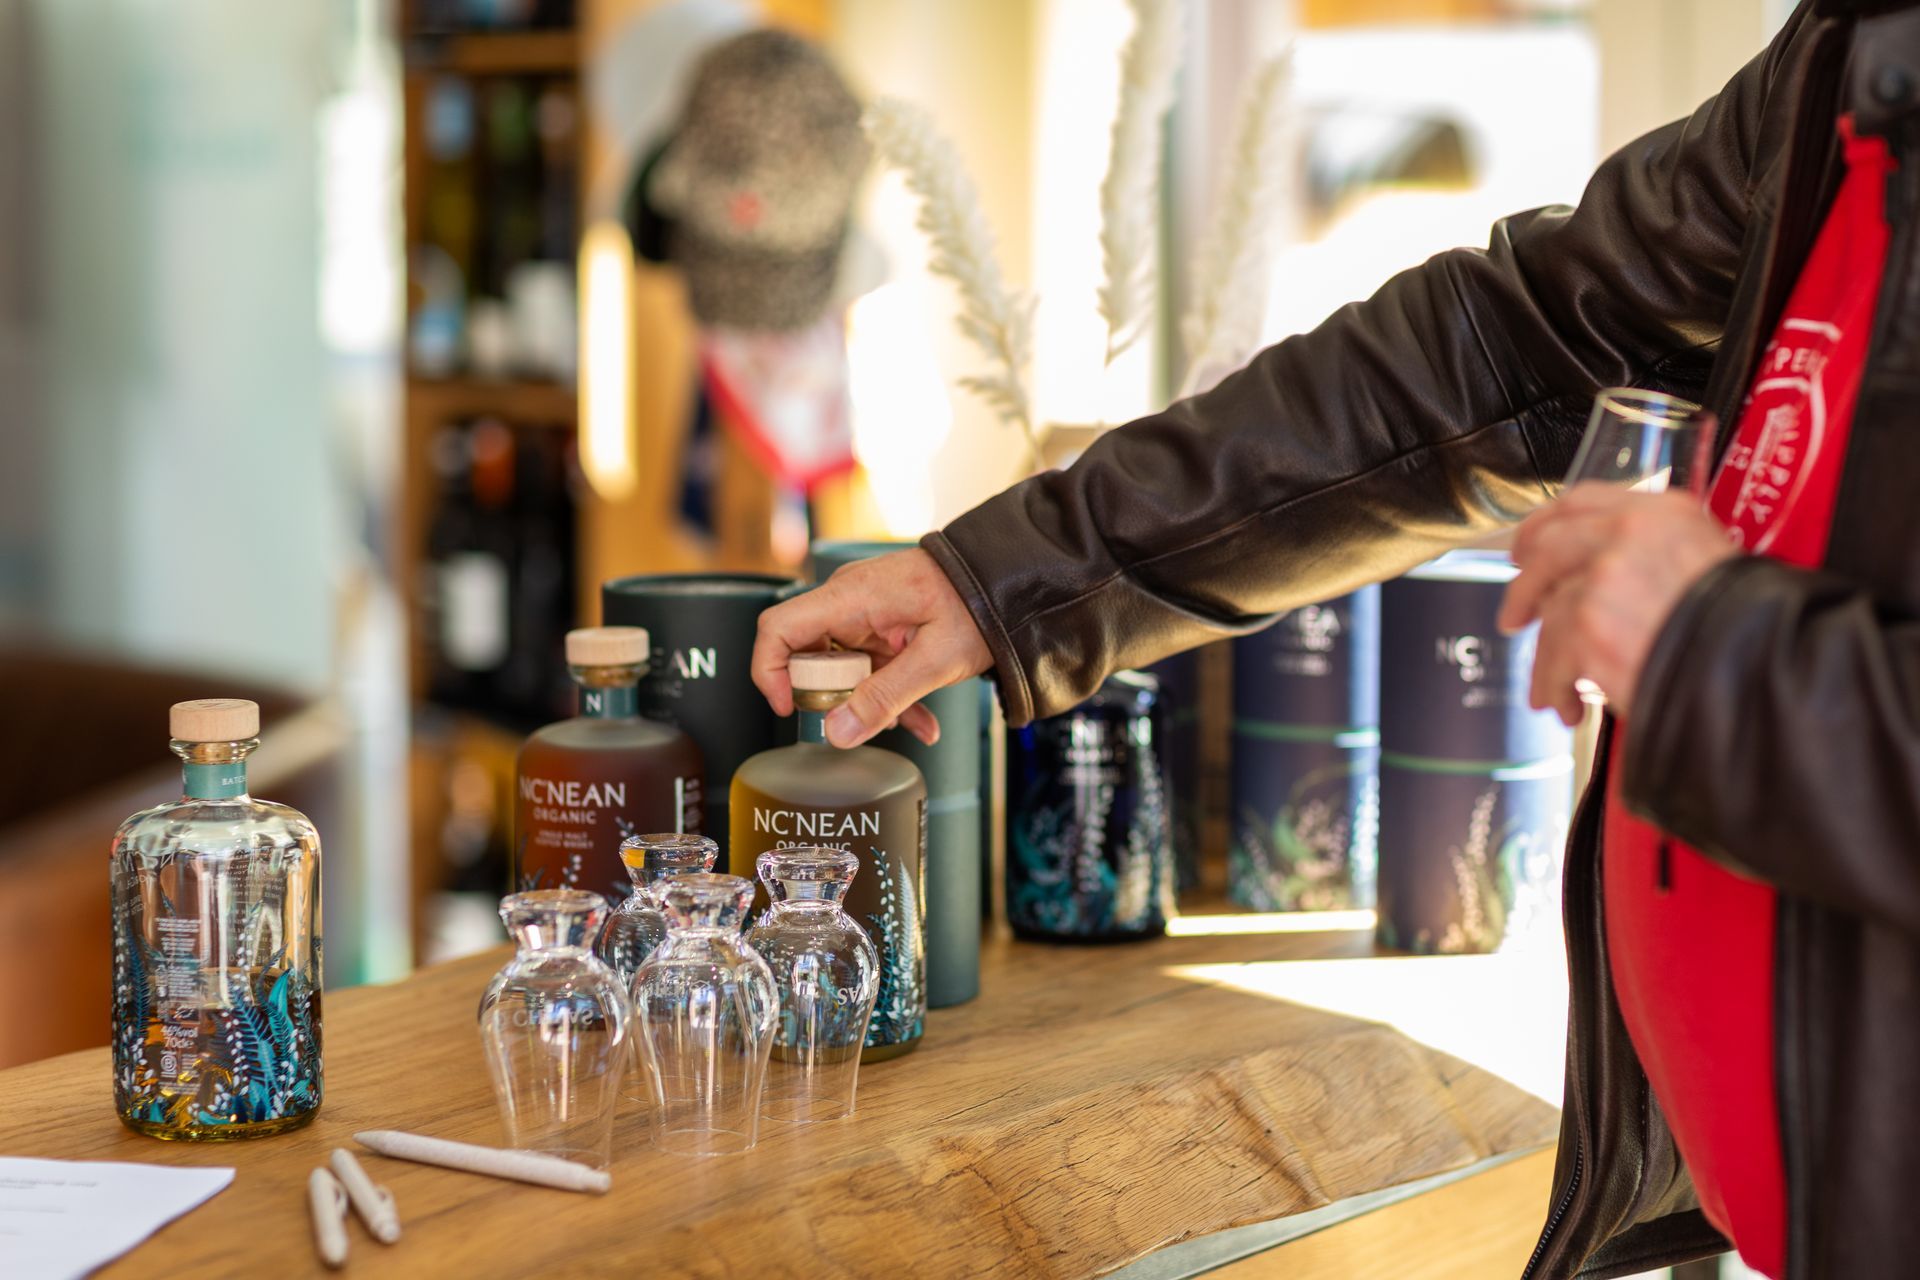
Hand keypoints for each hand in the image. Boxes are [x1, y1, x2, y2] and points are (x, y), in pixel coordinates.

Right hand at [752, 548, 993, 747]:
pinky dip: (890, 695)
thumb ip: (884, 698)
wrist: (1012, 580)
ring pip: (842, 667)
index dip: (770, 672)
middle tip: (861, 719)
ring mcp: (864, 612)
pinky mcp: (882, 624)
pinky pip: (869, 665)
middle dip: (831, 697)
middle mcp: (848, 600)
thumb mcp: (935, 661)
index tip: (789, 707)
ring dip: (869, 703)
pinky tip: (921, 722)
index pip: (778, 627)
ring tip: (909, 724)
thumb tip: (836, 733)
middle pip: (805, 654)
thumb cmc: (979, 604)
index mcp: (850, 597)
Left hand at [1497, 484, 1737, 725]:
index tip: (1529, 545)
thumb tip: (1608, 577)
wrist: (1762, 669)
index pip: (1583, 501)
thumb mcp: (1712, 564)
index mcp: (1663, 512)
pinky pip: (1553, 656)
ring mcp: (1604, 577)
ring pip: (1550, 612)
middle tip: (1516, 612)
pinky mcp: (1589, 624)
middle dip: (1525, 587)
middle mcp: (1628, 534)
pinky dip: (1556, 687)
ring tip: (1551, 689)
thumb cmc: (1748, 629)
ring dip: (1546, 658)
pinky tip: (1568, 707)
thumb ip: (1657, 557)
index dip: (1545, 524)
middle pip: (1549, 549)